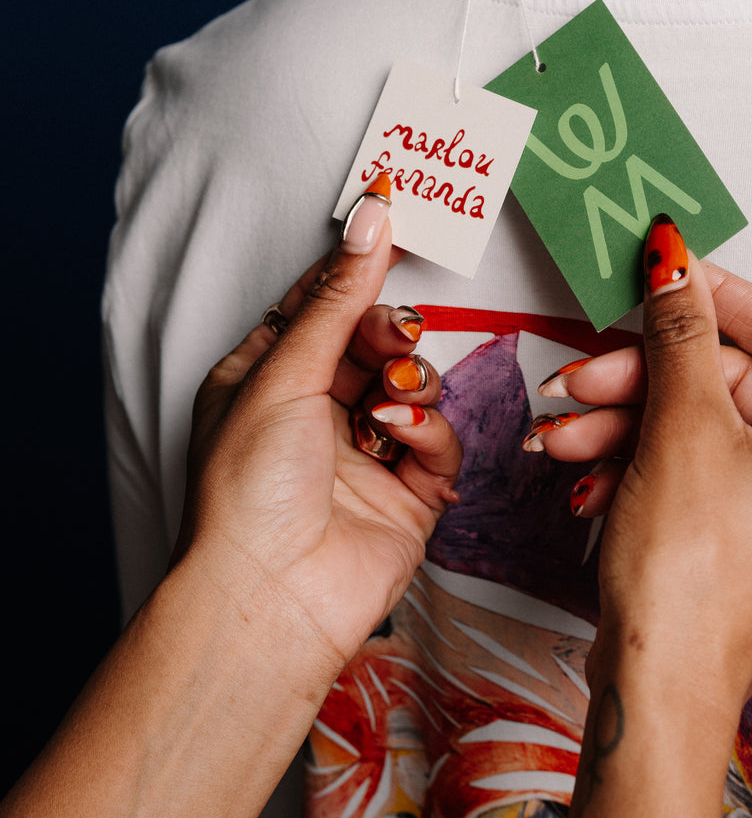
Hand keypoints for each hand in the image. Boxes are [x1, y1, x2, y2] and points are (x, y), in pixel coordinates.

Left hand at [177, 193, 461, 673]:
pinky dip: (424, 432)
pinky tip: (398, 440)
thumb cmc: (247, 491)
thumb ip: (337, 298)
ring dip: (410, 382)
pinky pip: (437, 440)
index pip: (317, 306)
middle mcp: (312, 414)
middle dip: (389, 331)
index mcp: (264, 379)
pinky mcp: (406, 494)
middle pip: (372, 342)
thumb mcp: (284, 374)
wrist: (272, 598)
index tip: (389, 227)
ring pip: (413, 385)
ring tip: (391, 398)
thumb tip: (370, 220)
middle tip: (396, 334)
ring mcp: (362, 455)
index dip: (352, 271)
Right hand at [536, 218, 751, 712]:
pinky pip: (691, 469)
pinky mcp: (744, 538)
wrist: (655, 691)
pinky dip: (635, 460)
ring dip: (622, 420)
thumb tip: (675, 261)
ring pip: (697, 427)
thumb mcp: (679, 427)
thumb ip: (678, 332)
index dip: (713, 297)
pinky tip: (582, 468)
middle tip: (583, 373)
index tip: (659, 274)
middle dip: (640, 377)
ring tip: (562, 430)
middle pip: (727, 383)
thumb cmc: (689, 581)